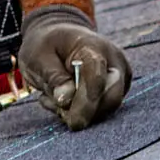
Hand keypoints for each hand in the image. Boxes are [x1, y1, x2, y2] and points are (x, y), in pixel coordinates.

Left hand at [18, 4, 131, 128]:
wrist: (58, 38)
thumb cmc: (47, 46)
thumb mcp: (38, 57)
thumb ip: (54, 78)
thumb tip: (67, 100)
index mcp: (93, 46)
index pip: (97, 77)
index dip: (86, 102)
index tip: (73, 122)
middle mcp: (114, 60)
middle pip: (112, 96)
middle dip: (85, 111)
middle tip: (57, 107)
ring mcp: (120, 75)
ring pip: (108, 107)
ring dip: (80, 112)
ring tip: (54, 97)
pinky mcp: (118, 89)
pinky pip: (105, 110)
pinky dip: (83, 112)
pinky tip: (64, 100)